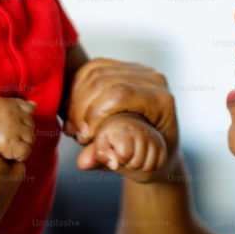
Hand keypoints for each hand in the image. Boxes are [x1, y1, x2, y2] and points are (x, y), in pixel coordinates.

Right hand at [0, 96, 36, 161]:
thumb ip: (17, 105)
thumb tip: (34, 104)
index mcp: (6, 102)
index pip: (29, 108)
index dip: (21, 120)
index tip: (7, 125)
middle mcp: (10, 113)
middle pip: (31, 124)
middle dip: (22, 132)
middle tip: (5, 137)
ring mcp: (11, 129)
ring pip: (31, 139)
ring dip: (22, 144)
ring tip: (5, 146)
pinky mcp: (11, 145)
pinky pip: (26, 151)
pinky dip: (20, 155)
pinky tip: (9, 154)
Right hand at [65, 59, 179, 176]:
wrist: (162, 148)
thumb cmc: (150, 159)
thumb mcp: (132, 166)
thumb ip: (106, 161)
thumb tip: (82, 162)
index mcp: (162, 101)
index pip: (120, 94)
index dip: (95, 112)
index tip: (85, 137)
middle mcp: (153, 80)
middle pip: (103, 81)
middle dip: (81, 108)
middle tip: (75, 134)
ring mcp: (140, 70)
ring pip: (95, 73)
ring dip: (75, 99)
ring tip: (73, 125)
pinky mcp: (125, 67)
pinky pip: (93, 68)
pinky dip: (77, 87)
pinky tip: (72, 109)